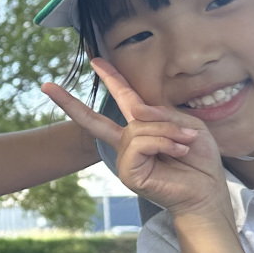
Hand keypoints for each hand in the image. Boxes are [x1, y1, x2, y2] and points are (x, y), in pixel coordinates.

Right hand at [41, 59, 229, 220]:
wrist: (206, 191)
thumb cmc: (199, 159)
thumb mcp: (187, 124)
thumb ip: (161, 113)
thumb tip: (135, 110)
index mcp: (141, 127)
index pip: (123, 98)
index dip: (111, 78)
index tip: (95, 61)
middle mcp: (128, 142)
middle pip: (94, 119)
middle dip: (69, 103)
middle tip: (46, 86)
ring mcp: (125, 158)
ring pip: (138, 127)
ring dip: (168, 131)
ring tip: (185, 143)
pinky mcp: (128, 172)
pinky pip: (141, 143)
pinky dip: (163, 142)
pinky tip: (177, 151)